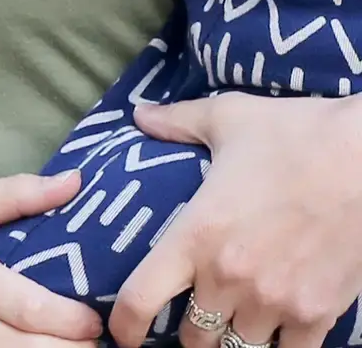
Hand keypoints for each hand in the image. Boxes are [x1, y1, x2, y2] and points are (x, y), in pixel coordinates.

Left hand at [111, 92, 361, 347]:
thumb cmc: (293, 133)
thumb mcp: (227, 118)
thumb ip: (178, 122)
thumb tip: (138, 115)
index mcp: (197, 233)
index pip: (142, 297)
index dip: (125, 323)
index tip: (122, 332)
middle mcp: (230, 278)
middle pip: (194, 338)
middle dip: (189, 330)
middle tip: (192, 314)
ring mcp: (275, 304)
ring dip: (232, 338)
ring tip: (233, 322)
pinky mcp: (317, 317)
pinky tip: (277, 331)